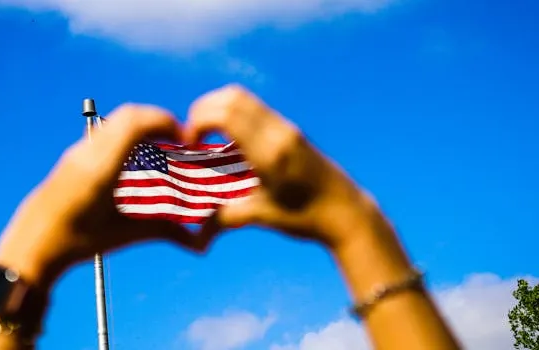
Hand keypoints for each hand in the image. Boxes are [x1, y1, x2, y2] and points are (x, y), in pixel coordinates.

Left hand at [0, 105, 206, 287]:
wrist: (30, 245)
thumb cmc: (75, 243)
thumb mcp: (122, 235)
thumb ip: (163, 231)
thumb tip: (197, 242)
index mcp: (101, 168)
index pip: (136, 123)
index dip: (165, 122)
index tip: (184, 137)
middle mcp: (88, 153)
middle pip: (128, 114)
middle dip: (158, 120)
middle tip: (178, 140)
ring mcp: (77, 151)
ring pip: (116, 121)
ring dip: (142, 127)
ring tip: (160, 149)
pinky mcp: (72, 157)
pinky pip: (106, 132)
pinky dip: (127, 136)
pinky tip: (136, 161)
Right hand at [184, 84, 380, 249]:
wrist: (347, 212)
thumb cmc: (306, 218)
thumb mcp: (263, 217)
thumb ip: (226, 218)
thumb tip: (197, 232)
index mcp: (270, 152)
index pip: (227, 114)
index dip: (199, 121)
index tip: (191, 144)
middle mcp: (278, 133)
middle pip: (231, 97)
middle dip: (203, 110)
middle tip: (194, 137)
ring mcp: (287, 128)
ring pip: (243, 97)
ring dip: (218, 109)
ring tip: (208, 136)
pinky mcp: (291, 130)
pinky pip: (255, 108)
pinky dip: (234, 114)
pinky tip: (230, 141)